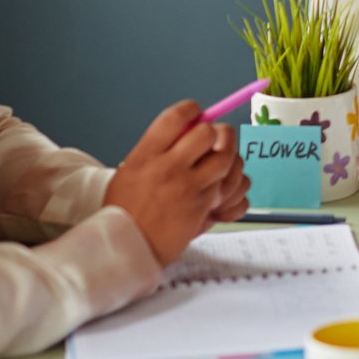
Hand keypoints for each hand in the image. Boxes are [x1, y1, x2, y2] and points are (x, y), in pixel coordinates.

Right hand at [104, 102, 246, 265]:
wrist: (127, 248)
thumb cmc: (126, 210)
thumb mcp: (130, 170)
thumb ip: (157, 149)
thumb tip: (188, 128)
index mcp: (146, 155)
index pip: (176, 117)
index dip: (192, 110)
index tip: (197, 114)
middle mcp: (168, 167)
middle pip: (208, 132)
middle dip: (217, 132)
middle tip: (216, 139)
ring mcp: (188, 187)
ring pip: (226, 157)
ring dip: (228, 157)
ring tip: (220, 162)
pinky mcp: (203, 206)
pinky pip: (231, 185)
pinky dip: (231, 183)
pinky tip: (220, 186)